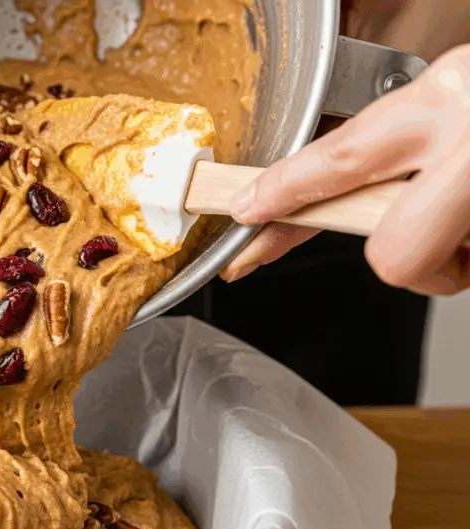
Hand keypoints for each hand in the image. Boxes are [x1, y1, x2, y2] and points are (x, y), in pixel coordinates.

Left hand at [221, 44, 469, 294]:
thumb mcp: (457, 95)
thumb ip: (407, 142)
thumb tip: (345, 197)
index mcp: (445, 101)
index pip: (339, 159)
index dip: (286, 193)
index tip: (247, 214)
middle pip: (395, 254)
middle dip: (405, 264)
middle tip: (427, 251)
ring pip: (450, 267)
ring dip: (466, 256)